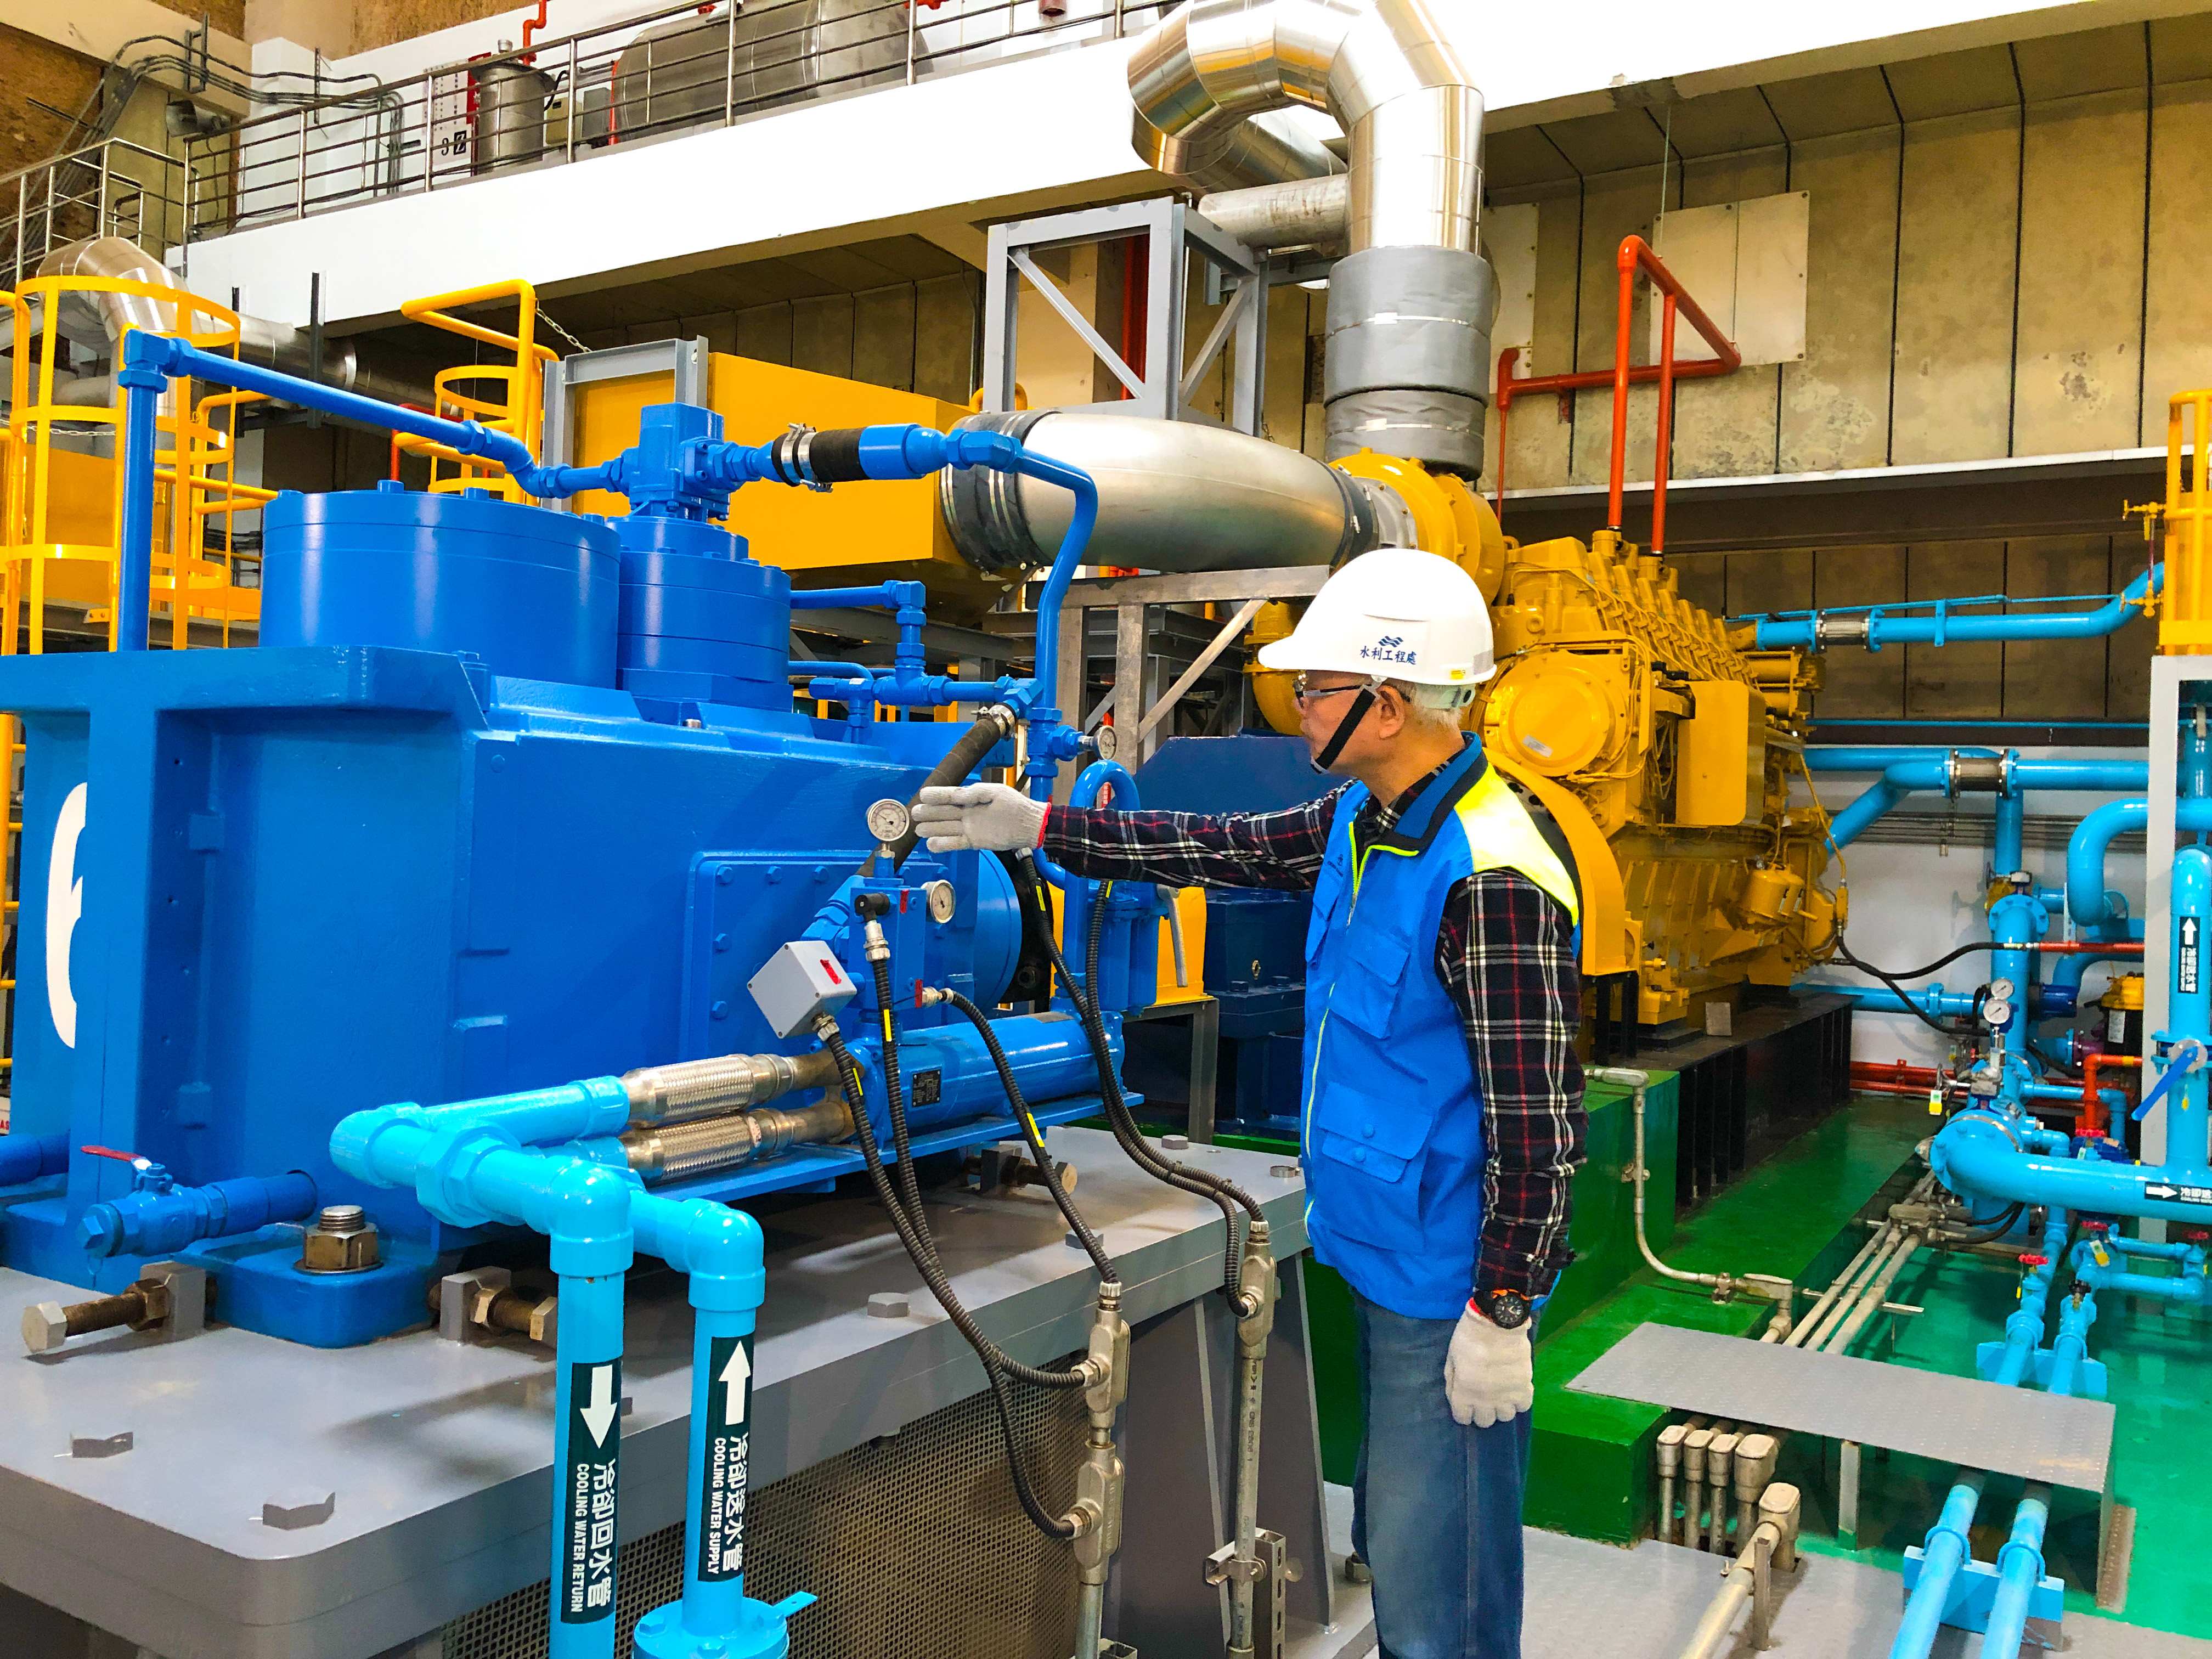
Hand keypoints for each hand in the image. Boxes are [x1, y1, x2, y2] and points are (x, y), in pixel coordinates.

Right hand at [911, 783, 1048, 853]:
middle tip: (915, 813)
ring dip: (932, 828)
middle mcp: (968, 813)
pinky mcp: (974, 841)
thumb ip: (975, 793)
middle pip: (944, 813)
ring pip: (947, 828)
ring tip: (918, 829)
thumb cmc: (1015, 805)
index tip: (923, 795)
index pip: (950, 796)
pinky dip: (943, 844)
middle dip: (929, 813)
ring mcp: (970, 828)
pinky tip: (931, 844)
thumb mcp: (995, 792)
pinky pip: (955, 843)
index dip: (937, 795)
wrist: (1029, 824)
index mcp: (973, 797)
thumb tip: (958, 794)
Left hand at [1444, 1301, 1533, 1427]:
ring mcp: (1506, 1396)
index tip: (1466, 1403)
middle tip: (1483, 1397)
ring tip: (1501, 1394)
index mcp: (1464, 1393)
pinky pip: (1524, 1406)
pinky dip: (1519, 1401)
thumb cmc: (1469, 1337)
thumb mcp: (1451, 1358)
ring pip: (1505, 1417)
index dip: (1463, 1412)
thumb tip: (1456, 1398)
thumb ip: (1452, 1381)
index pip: (1463, 1418)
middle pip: (1485, 1422)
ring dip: (1501, 1407)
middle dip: (1482, 1412)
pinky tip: (1514, 1389)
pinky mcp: (1524, 1387)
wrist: (1498, 1323)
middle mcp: (1485, 1400)